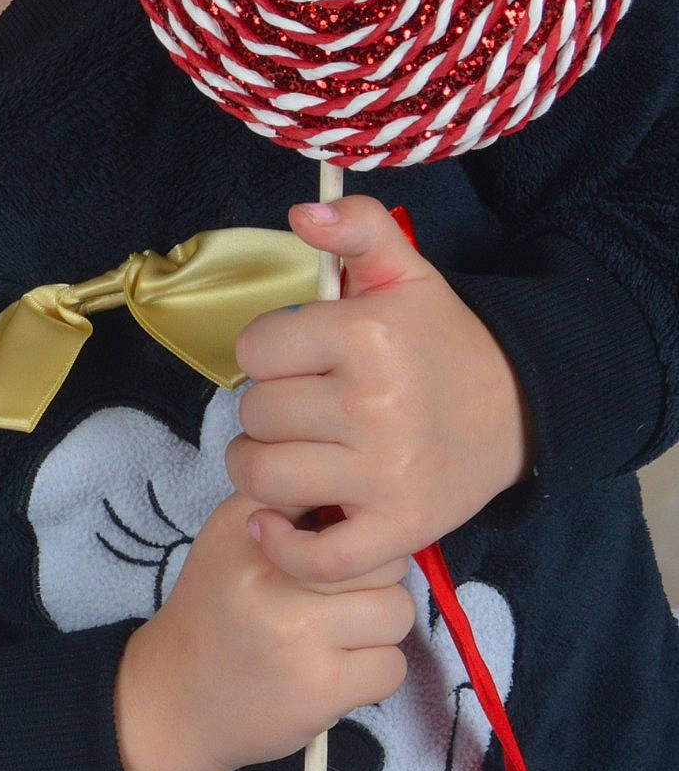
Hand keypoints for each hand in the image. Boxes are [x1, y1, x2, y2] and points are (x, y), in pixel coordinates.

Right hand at [113, 490, 414, 770]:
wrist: (174, 697)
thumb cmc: (214, 610)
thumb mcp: (228, 537)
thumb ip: (284, 506)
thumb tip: (358, 498)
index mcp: (249, 529)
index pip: (337, 497)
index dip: (352, 522)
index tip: (336, 542)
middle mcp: (271, 576)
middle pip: (381, 558)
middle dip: (374, 578)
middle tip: (341, 595)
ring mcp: (298, 634)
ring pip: (396, 612)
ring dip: (379, 627)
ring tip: (341, 634)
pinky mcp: (320, 688)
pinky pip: (392, 667)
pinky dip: (374, 671)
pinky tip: (340, 670)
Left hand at [223, 195, 536, 586]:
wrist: (516, 409)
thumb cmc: (439, 339)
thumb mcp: (403, 269)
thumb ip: (356, 226)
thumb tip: (301, 213)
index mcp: (368, 336)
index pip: (254, 349)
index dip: (265, 352)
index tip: (295, 357)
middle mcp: (374, 405)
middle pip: (256, 413)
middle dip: (267, 408)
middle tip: (301, 408)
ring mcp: (385, 474)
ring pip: (264, 477)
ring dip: (260, 469)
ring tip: (288, 454)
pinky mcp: (399, 529)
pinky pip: (317, 556)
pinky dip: (284, 546)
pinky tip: (274, 523)